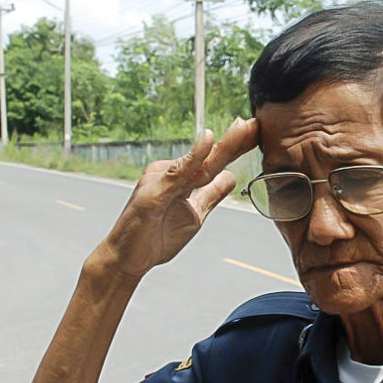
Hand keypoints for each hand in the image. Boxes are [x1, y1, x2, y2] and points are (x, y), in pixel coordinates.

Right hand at [98, 117, 259, 277]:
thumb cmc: (155, 237)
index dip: (235, 148)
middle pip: (209, 157)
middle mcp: (170, 173)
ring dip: (223, 145)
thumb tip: (232, 177)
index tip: (255, 132)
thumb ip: (211, 195)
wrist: (127, 259)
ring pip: (199, 162)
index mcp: (180, 178)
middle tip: (254, 123)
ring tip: (242, 127)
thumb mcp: (194, 216)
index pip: (214, 161)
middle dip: (234, 141)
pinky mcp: (154, 191)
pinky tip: (208, 138)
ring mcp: (161, 180)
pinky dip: (194, 155)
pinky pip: (178, 171)